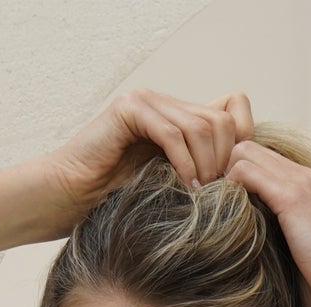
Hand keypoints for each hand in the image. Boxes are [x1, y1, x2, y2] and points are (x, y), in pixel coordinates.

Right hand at [45, 88, 256, 230]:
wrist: (68, 196)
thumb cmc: (114, 201)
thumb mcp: (171, 189)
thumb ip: (199, 175)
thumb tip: (240, 185)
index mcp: (178, 117)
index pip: (233, 110)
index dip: (242, 143)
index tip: (233, 183)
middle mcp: (165, 103)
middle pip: (221, 121)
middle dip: (224, 162)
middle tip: (216, 195)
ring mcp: (147, 102)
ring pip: (200, 126)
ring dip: (206, 165)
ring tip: (200, 195)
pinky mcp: (129, 110)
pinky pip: (171, 132)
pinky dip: (184, 162)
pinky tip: (184, 186)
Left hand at [219, 140, 310, 306]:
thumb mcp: (293, 253)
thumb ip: (272, 239)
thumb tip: (240, 247)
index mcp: (305, 186)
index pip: (260, 159)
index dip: (234, 177)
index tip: (220, 206)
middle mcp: (302, 176)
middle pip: (247, 148)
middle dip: (223, 172)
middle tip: (212, 206)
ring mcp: (298, 182)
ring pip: (243, 152)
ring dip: (223, 178)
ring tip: (216, 211)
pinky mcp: (292, 197)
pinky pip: (246, 171)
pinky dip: (228, 186)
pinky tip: (224, 214)